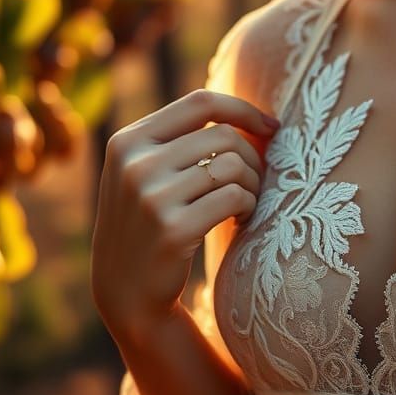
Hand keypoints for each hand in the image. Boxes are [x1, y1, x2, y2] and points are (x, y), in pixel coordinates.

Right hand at [90, 89, 279, 337]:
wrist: (125, 291)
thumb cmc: (151, 219)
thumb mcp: (147, 171)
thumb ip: (182, 138)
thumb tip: (254, 116)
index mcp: (128, 141)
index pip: (200, 102)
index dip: (243, 110)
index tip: (271, 127)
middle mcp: (134, 165)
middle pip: (223, 136)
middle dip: (252, 157)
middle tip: (255, 181)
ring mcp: (150, 197)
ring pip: (232, 166)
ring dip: (253, 182)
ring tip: (246, 199)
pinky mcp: (172, 229)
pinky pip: (234, 196)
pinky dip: (249, 204)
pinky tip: (241, 216)